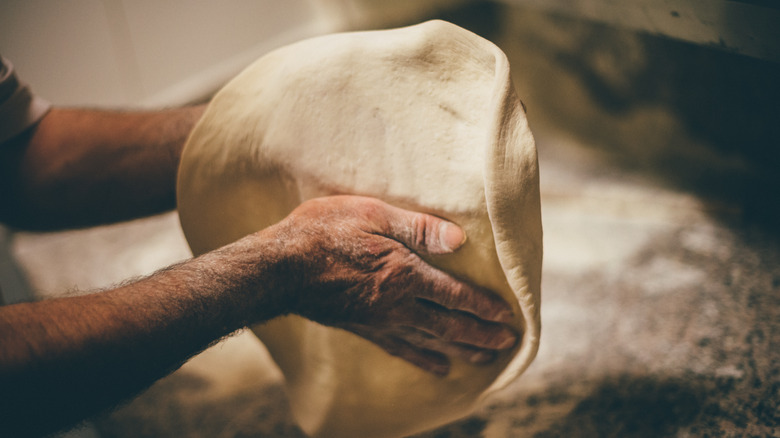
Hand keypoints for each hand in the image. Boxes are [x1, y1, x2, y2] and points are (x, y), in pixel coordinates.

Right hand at [271, 196, 518, 375]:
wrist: (280, 269)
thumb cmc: (323, 232)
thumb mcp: (371, 215)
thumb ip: (417, 228)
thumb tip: (460, 239)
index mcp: (405, 273)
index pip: (455, 295)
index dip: (484, 306)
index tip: (508, 317)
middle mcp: (398, 303)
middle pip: (449, 324)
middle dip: (481, 334)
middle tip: (509, 344)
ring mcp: (380, 320)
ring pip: (430, 340)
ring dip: (461, 350)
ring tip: (486, 359)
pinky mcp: (363, 329)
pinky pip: (400, 348)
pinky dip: (423, 359)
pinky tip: (437, 367)